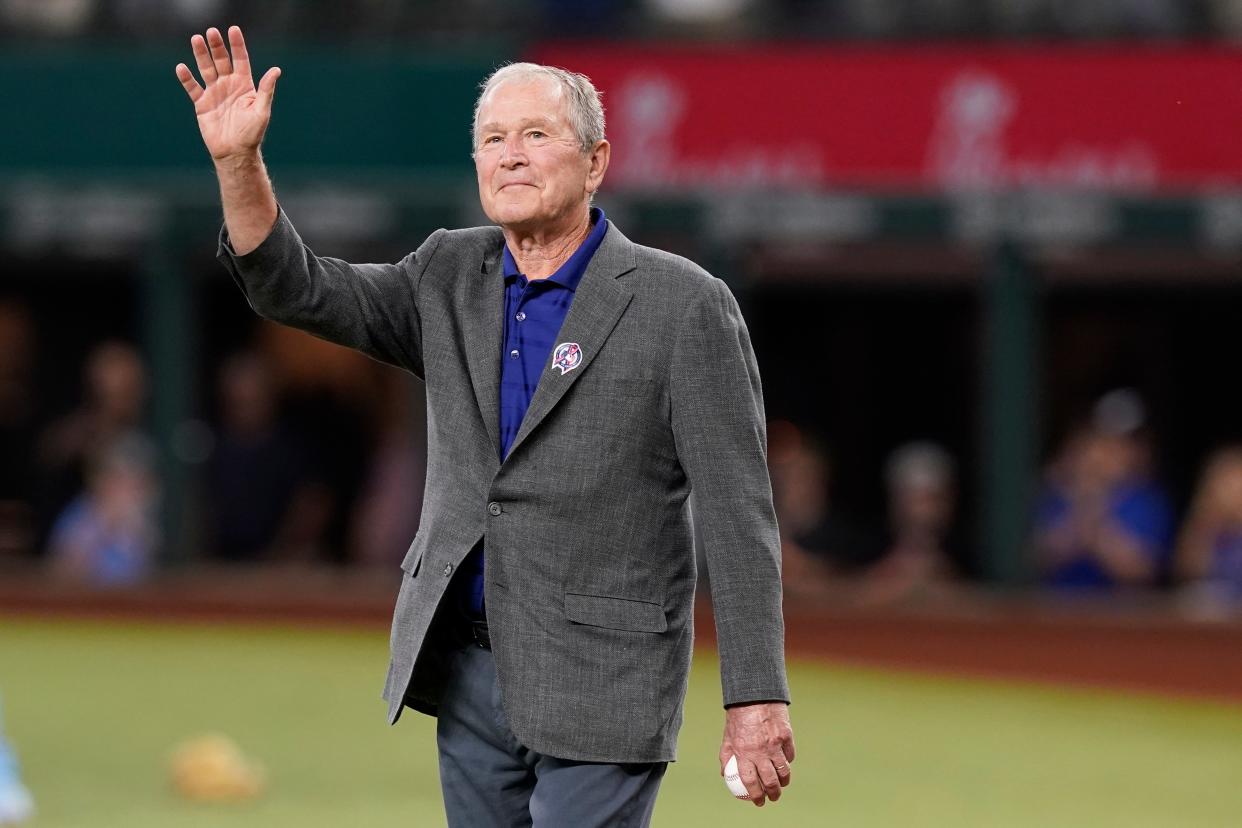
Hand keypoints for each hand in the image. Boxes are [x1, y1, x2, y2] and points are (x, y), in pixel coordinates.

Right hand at [175, 26, 280, 162]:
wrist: (235, 152)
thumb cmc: (251, 133)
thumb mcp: (261, 111)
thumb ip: (266, 90)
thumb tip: (276, 70)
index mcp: (244, 85)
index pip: (241, 60)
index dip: (237, 45)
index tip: (233, 30)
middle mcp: (229, 86)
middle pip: (221, 60)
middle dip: (216, 46)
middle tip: (211, 32)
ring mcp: (214, 93)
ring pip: (206, 69)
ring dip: (201, 55)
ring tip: (196, 39)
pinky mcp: (202, 104)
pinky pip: (193, 87)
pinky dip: (187, 78)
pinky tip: (182, 67)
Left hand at [720, 701, 793, 805]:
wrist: (754, 694)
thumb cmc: (738, 716)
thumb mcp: (727, 736)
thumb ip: (726, 755)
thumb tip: (724, 774)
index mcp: (743, 752)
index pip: (751, 782)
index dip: (756, 796)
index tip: (759, 802)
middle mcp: (760, 751)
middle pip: (771, 781)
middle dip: (774, 794)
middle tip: (773, 797)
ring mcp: (775, 744)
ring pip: (784, 771)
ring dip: (784, 781)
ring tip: (782, 784)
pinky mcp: (786, 736)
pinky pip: (790, 755)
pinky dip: (788, 761)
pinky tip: (785, 762)